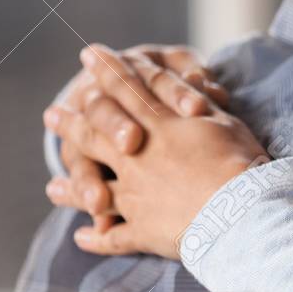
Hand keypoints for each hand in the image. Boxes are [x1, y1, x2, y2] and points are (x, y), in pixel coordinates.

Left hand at [43, 44, 267, 259]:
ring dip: (74, 188)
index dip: (107, 71)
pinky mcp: (144, 230)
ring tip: (51, 189)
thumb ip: (201, 106)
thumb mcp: (224, 122)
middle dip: (72, 124)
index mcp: (160, 126)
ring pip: (96, 189)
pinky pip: (115, 237)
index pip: (127, 90)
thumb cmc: (239, 161)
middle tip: (51, 116)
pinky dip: (98, 237)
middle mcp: (138, 157)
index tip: (89, 54)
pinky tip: (83, 237)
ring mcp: (136, 195)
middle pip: (96, 136)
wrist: (241, 210)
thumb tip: (191, 87)